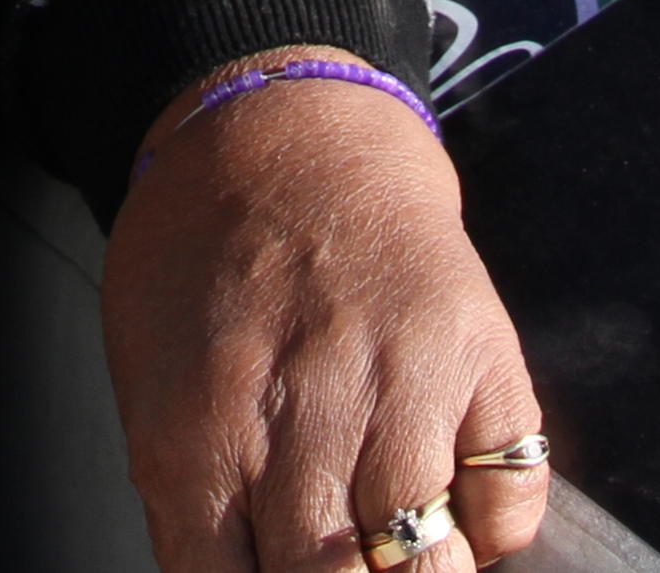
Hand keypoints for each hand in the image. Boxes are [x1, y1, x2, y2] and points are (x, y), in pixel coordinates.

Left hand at [102, 51, 546, 572]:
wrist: (281, 132)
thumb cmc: (201, 261)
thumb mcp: (150, 385)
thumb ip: (190, 505)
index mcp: (197, 436)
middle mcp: (302, 418)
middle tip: (345, 566)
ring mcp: (398, 385)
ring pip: (433, 567)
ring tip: (396, 550)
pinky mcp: (478, 354)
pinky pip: (509, 498)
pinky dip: (492, 529)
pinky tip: (452, 502)